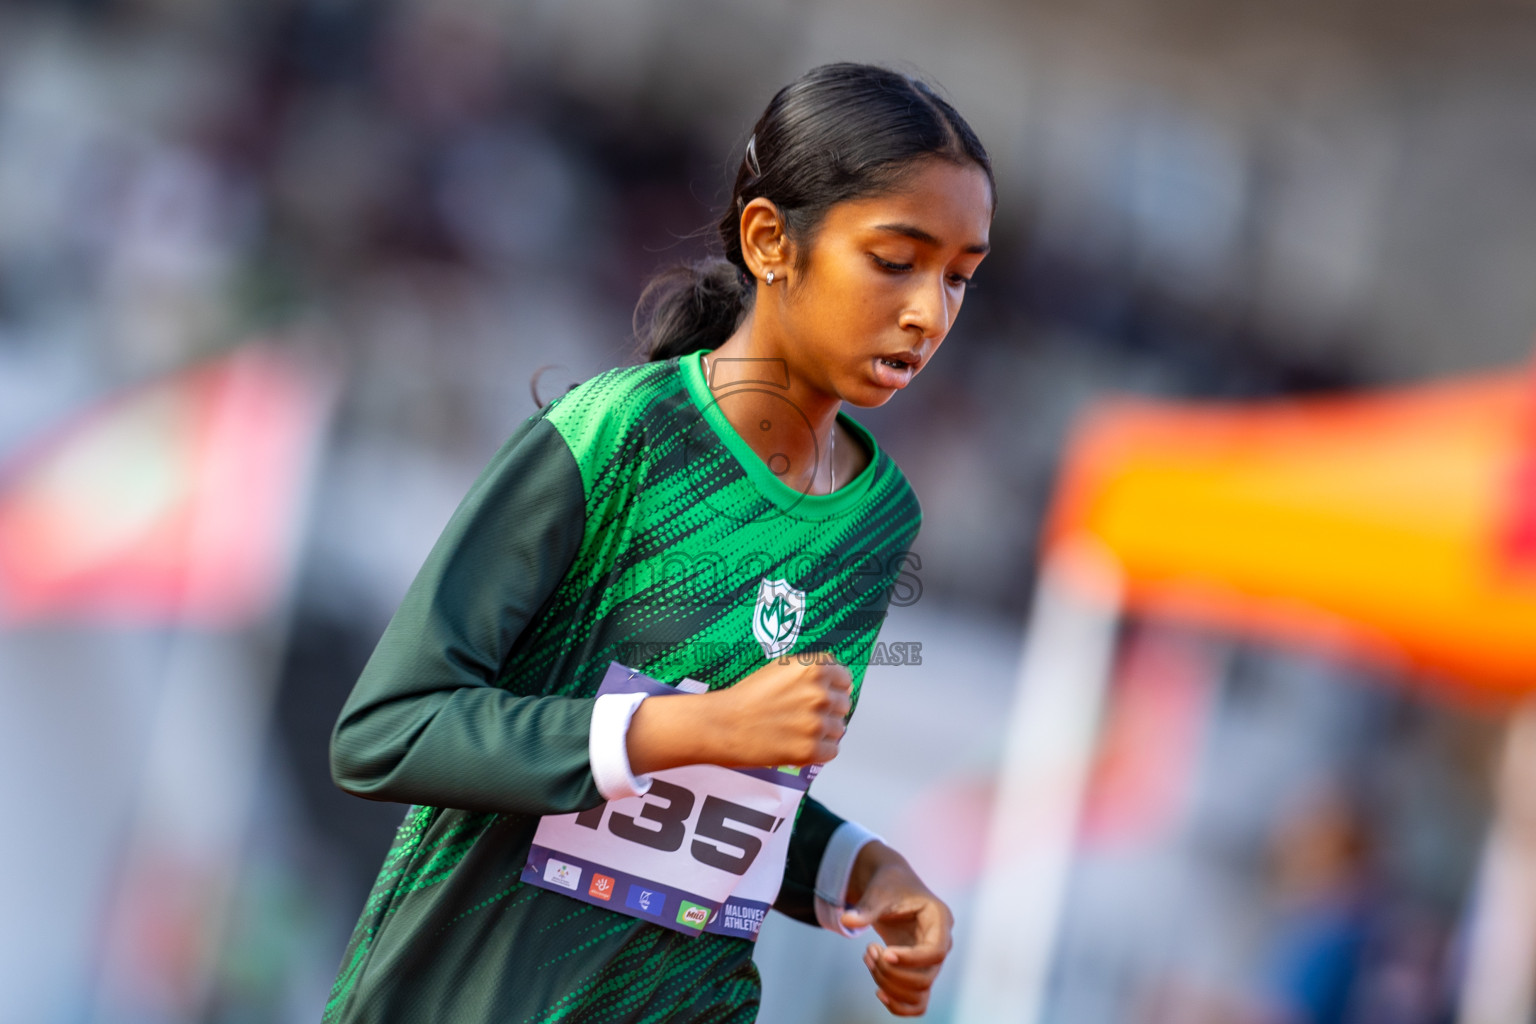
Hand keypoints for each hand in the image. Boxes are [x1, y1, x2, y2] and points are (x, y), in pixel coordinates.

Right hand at [625, 653, 851, 774]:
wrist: (722, 724)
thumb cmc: (745, 697)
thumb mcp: (780, 669)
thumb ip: (810, 672)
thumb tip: (835, 683)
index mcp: (813, 668)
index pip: (844, 677)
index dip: (834, 688)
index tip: (824, 695)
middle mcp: (819, 693)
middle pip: (843, 704)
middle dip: (828, 711)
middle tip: (802, 716)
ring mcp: (816, 723)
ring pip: (838, 729)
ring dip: (823, 732)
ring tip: (795, 731)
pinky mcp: (810, 750)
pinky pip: (832, 751)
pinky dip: (818, 751)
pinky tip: (797, 744)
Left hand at [842, 843, 952, 1016]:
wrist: (890, 886)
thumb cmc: (889, 885)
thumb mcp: (878, 891)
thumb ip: (866, 908)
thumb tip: (846, 921)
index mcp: (940, 919)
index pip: (935, 952)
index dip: (910, 960)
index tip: (884, 953)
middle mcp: (941, 943)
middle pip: (925, 978)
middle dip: (890, 972)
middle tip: (868, 949)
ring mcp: (931, 961)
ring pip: (919, 993)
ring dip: (888, 984)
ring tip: (868, 957)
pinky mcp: (919, 971)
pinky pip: (918, 1002)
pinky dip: (898, 1004)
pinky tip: (878, 992)